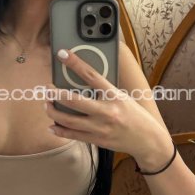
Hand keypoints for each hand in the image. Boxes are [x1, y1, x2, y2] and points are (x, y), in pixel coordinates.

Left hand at [43, 48, 162, 155]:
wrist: (148, 140)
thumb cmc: (135, 115)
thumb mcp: (123, 97)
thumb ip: (105, 90)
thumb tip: (83, 79)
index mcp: (115, 96)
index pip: (91, 75)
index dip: (75, 63)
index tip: (62, 54)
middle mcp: (107, 111)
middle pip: (74, 100)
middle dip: (55, 93)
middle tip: (46, 88)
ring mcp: (101, 127)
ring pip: (69, 119)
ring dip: (53, 111)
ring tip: (46, 105)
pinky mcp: (97, 140)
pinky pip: (73, 135)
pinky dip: (60, 130)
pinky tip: (52, 126)